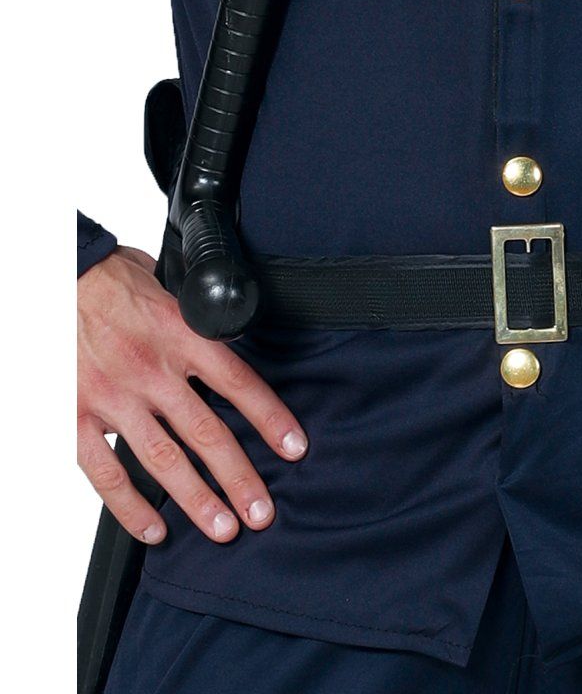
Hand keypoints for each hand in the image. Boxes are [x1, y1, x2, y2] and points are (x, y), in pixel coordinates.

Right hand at [78, 246, 307, 544]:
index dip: (271, 419)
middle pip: (206, 433)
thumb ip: (205, 331)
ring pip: (162, 459)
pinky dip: (128, 505)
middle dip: (239, 478)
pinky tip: (154, 530)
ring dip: (196, 500)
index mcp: (182, 337)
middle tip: (262, 513)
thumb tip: (242, 353)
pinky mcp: (76, 414)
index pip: (238, 384)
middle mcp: (151, 369)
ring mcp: (113, 396)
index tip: (294, 450)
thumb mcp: (176, 295)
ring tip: (223, 529)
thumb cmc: (121, 284)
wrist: (62, 276)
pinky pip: (103, 470)